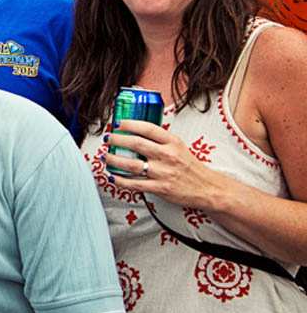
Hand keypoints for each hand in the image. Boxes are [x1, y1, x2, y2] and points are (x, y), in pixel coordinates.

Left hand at [103, 119, 222, 209]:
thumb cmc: (189, 166)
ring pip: (131, 164)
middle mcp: (167, 156)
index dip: (130, 124)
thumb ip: (160, 140)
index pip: (149, 128)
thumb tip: (136, 131)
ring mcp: (163, 173)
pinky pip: (134, 184)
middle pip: (136, 143)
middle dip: (117, 139)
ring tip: (105, 156)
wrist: (207, 188)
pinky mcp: (160, 188)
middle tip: (108, 138)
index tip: (118, 123)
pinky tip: (112, 176)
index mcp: (173, 142)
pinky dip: (120, 180)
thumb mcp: (179, 147)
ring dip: (114, 159)